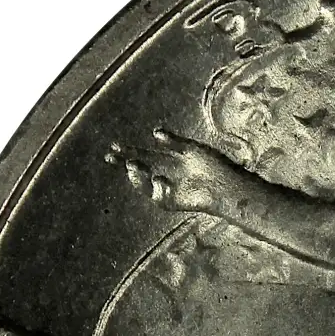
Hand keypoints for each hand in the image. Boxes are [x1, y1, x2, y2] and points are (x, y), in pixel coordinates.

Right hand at [107, 128, 247, 215]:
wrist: (225, 186)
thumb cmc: (214, 167)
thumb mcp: (192, 149)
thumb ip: (173, 142)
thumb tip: (154, 133)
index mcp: (171, 160)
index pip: (145, 154)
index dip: (129, 151)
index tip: (114, 147)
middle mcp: (167, 174)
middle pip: (140, 168)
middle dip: (123, 163)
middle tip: (109, 157)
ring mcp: (168, 189)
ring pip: (143, 184)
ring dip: (135, 174)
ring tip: (132, 164)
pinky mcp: (171, 202)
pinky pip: (156, 195)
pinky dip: (156, 185)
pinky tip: (160, 179)